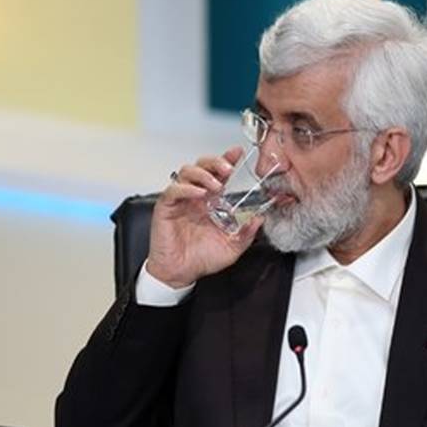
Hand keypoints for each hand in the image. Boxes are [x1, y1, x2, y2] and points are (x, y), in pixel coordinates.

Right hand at [145, 146, 264, 288]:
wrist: (181, 273)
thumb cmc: (202, 258)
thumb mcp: (232, 246)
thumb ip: (247, 232)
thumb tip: (260, 218)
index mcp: (212, 201)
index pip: (219, 173)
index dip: (228, 160)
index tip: (238, 153)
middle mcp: (196, 196)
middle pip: (202, 165)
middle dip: (216, 162)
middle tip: (228, 169)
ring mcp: (181, 200)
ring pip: (187, 172)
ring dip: (203, 174)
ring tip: (215, 185)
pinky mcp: (166, 207)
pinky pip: (173, 190)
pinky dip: (186, 188)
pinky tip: (198, 194)